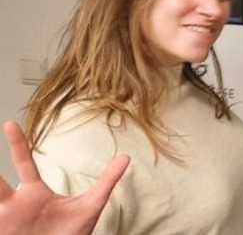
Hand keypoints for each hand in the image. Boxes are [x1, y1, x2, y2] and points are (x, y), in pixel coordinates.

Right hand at [0, 120, 129, 234]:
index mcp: (34, 192)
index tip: (11, 123)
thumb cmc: (72, 233)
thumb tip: (126, 157)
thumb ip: (107, 181)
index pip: (24, 162)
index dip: (17, 143)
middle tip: (2, 130)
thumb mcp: (91, 205)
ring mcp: (7, 219)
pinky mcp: (4, 231)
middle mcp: (16, 203)